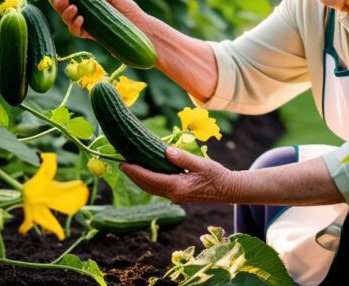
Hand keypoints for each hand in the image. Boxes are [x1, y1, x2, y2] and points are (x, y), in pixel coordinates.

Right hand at [50, 0, 152, 40]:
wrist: (142, 32)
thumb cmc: (132, 13)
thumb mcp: (120, 0)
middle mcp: (85, 10)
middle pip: (64, 7)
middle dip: (59, 3)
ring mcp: (87, 23)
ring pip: (68, 20)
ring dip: (66, 14)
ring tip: (74, 8)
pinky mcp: (90, 35)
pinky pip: (77, 31)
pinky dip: (75, 26)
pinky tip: (81, 20)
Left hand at [119, 147, 239, 203]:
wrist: (228, 190)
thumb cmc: (217, 175)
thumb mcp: (202, 164)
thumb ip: (184, 158)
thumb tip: (167, 151)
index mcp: (178, 187)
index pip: (151, 179)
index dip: (135, 171)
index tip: (123, 163)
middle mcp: (174, 195)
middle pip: (147, 186)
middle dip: (133, 175)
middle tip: (120, 162)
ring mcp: (175, 196)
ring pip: (151, 189)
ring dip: (139, 179)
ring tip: (129, 166)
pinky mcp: (178, 195)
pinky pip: (158, 188)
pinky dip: (148, 181)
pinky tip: (145, 172)